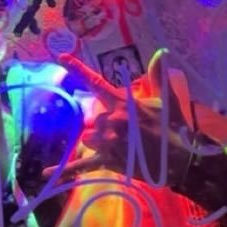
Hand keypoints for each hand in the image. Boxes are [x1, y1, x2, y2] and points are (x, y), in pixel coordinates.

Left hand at [55, 51, 192, 181]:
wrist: (180, 158)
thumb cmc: (173, 127)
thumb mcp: (167, 99)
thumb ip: (158, 76)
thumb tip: (162, 52)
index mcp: (122, 104)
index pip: (95, 83)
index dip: (77, 69)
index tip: (61, 58)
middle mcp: (112, 121)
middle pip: (93, 119)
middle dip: (105, 124)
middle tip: (127, 131)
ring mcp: (109, 143)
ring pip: (88, 138)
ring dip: (97, 140)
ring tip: (118, 144)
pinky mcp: (109, 161)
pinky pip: (82, 166)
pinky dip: (64, 171)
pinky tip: (45, 174)